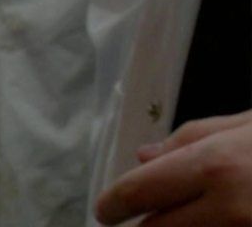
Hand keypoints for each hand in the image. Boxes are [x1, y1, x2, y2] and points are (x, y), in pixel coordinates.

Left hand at [95, 110, 251, 225]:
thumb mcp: (249, 125)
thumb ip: (193, 138)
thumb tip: (145, 157)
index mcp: (216, 165)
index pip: (138, 193)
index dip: (112, 204)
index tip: (104, 210)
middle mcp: (229, 210)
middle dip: (143, 223)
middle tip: (142, 214)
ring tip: (184, 210)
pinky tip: (212, 219)